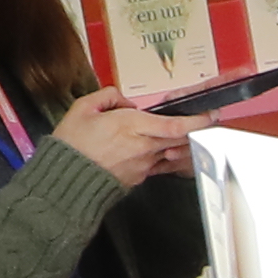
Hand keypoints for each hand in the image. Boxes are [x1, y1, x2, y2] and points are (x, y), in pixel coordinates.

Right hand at [50, 90, 198, 187]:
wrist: (66, 180)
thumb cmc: (73, 145)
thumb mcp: (83, 108)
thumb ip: (108, 97)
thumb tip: (125, 101)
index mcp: (131, 126)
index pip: (174, 125)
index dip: (197, 121)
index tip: (211, 115)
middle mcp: (143, 146)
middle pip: (180, 139)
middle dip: (196, 130)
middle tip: (206, 121)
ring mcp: (144, 164)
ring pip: (173, 152)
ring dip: (184, 144)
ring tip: (190, 135)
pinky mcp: (140, 177)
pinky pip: (161, 165)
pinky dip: (169, 157)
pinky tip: (170, 151)